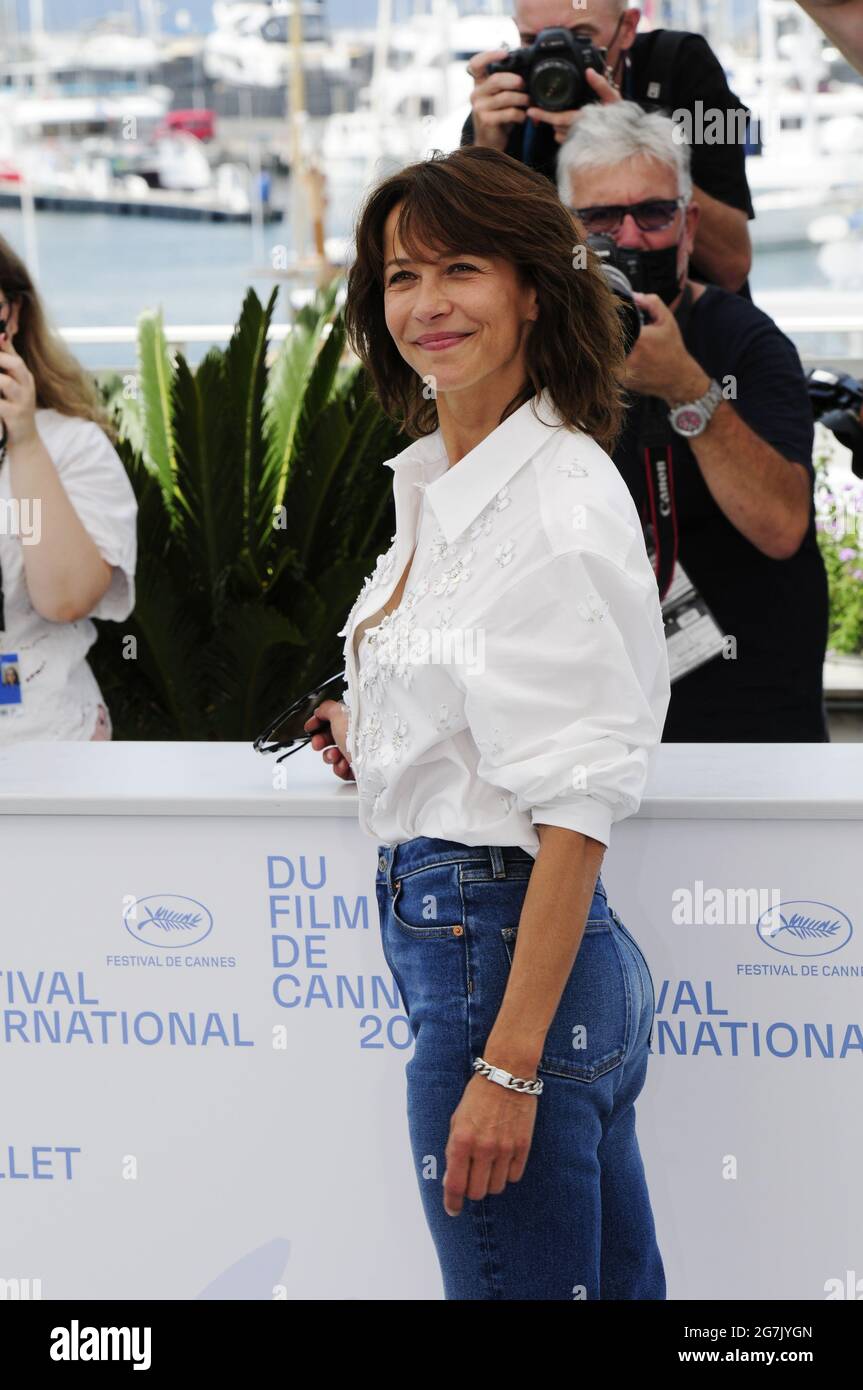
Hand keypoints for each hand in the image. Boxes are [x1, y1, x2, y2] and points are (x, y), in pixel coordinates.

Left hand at [0, 346, 37, 447]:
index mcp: (25, 377)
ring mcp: (22, 402)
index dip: (1, 346)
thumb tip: (1, 337)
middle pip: (15, 365)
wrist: (25, 440)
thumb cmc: (14, 409)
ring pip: (6, 383)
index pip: (14, 355)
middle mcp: (27, 387)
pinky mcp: (15, 417)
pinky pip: (0, 405)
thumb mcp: (14, 385)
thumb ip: (8, 362)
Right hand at [304, 698, 354, 781]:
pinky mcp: (360, 768)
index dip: (319, 721)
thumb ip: (326, 708)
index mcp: (354, 719)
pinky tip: (345, 765)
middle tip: (318, 744)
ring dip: (330, 756)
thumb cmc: (362, 736)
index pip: (334, 717)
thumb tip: (320, 711)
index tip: (310, 727)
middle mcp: (357, 734)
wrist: (375, 761)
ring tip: (335, 756)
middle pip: (331, 737)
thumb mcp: (339, 714)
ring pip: (335, 754)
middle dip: (321, 741)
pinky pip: (342, 768)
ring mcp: (359, 751)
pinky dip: (340, 768)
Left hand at [442, 1070, 537, 1215]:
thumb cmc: (477, 1096)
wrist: (507, 1075)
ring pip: (496, 1187)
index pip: (455, 1184)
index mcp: (461, 1140)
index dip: (452, 1202)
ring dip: (489, 1182)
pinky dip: (506, 1174)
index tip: (452, 1209)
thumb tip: (451, 1179)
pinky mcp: (523, 1147)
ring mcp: (505, 1149)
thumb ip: (453, 1150)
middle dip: (472, 1191)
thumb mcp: (456, 1120)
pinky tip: (503, 1160)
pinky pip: (514, 1176)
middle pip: (477, 1192)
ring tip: (488, 1166)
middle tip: (472, 1181)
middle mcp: (483, 1148)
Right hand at [468, 47, 529, 150]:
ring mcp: (480, 108)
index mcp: (479, 85)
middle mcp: (476, 94)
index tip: (505, 54)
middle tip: (525, 85)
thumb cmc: (499, 118)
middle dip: (515, 80)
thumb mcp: (500, 98)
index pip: (476, 64)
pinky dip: (520, 115)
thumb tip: (528, 70)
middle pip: (496, 79)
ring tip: (529, 103)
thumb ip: (506, 85)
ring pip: (505, 97)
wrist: (490, 144)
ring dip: (522, 99)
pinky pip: (509, 113)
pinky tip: (523, 117)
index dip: (489, 55)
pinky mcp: (487, 121)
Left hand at [528, 67, 621, 143]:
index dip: (544, 115)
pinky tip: (567, 125)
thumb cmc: (621, 116)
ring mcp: (578, 141)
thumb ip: (601, 84)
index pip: (559, 118)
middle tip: (542, 109)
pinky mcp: (578, 146)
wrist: (627, 137)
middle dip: (550, 118)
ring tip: (560, 116)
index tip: (531, 111)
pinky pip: (564, 140)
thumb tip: (589, 71)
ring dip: (557, 125)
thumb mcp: (613, 97)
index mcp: (584, 119)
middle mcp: (580, 132)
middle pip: (556, 126)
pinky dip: (562, 133)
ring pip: (559, 134)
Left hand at [619, 292, 709, 402]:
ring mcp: (624, 372)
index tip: (614, 319)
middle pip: (609, 340)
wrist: (678, 378)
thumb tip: (633, 296)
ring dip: (614, 348)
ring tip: (627, 346)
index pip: (614, 326)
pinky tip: (630, 359)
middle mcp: (630, 358)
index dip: (612, 321)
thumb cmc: (672, 348)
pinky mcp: (622, 382)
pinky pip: (613, 366)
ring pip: (609, 354)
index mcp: (640, 340)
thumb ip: (652, 303)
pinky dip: (617, 361)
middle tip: (621, 332)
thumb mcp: (666, 320)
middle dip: (613, 335)